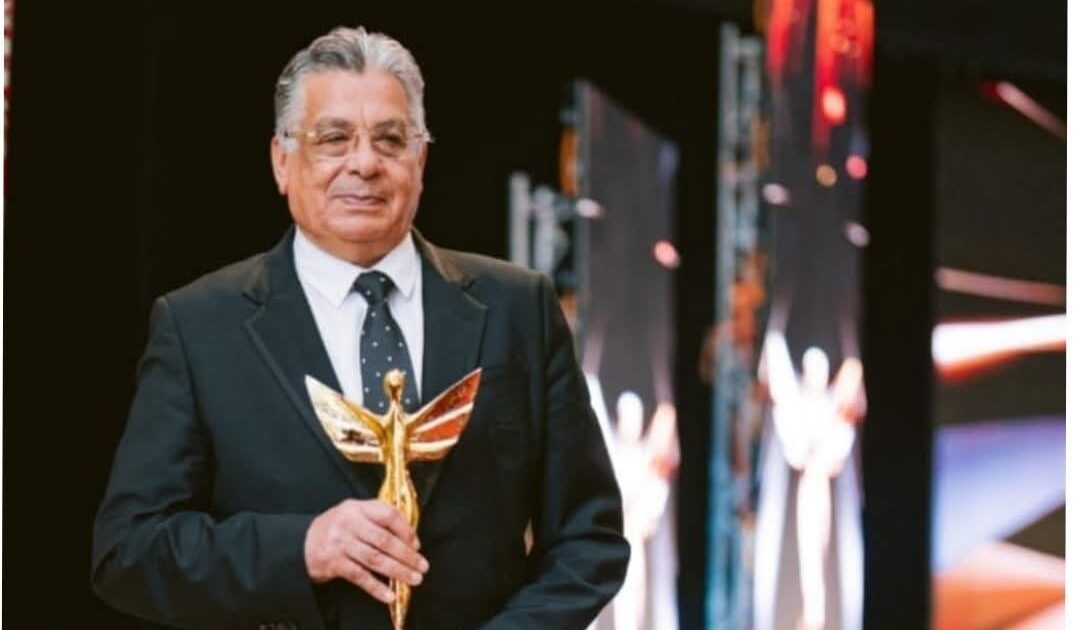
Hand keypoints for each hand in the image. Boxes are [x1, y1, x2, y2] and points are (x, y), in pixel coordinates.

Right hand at [304, 499, 428, 602]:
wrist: (302, 543)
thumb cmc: (337, 528)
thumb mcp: (353, 514)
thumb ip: (377, 519)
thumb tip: (410, 538)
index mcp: (357, 508)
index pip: (387, 514)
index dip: (406, 530)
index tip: (417, 545)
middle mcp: (348, 523)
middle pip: (384, 540)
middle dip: (407, 555)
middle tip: (422, 566)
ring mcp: (339, 543)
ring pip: (375, 559)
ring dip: (398, 571)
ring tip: (414, 579)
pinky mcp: (333, 563)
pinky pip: (359, 577)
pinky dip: (376, 587)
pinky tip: (389, 595)